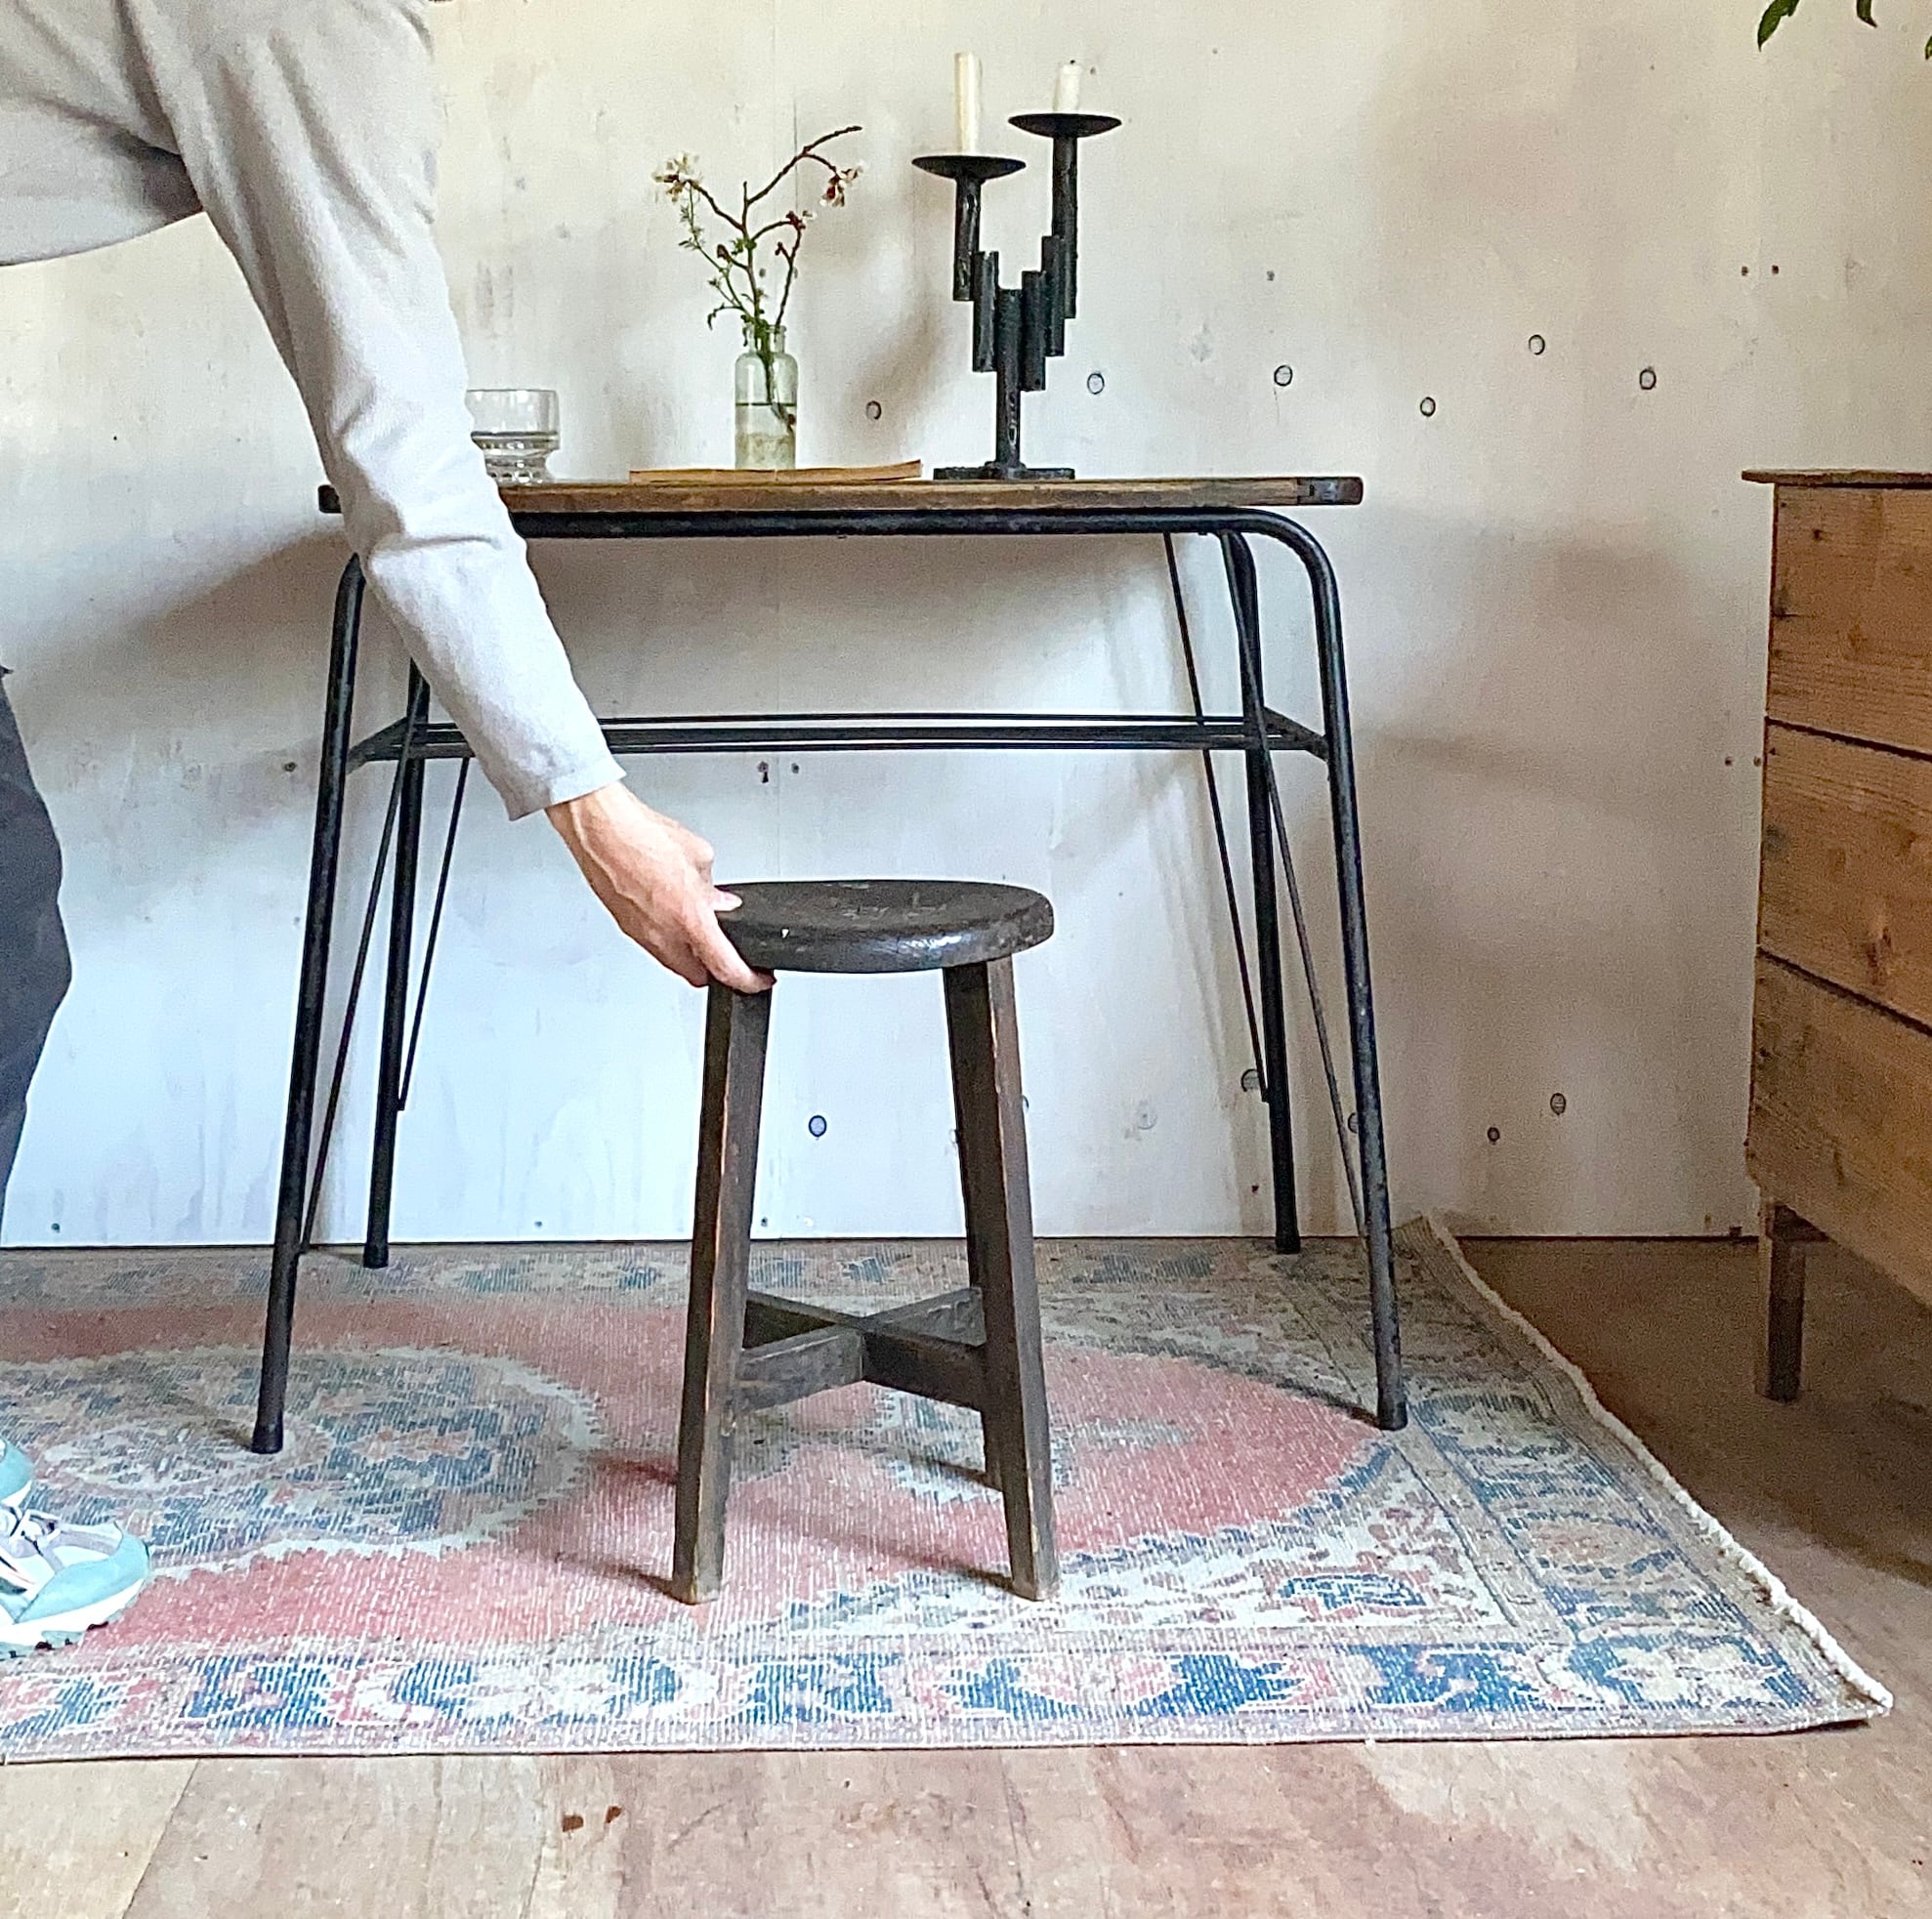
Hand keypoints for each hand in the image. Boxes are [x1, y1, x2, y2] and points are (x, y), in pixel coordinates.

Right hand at [545, 783, 770, 993]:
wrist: (600, 830)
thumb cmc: (642, 837)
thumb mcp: (699, 856)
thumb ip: (713, 888)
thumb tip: (719, 901)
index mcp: (689, 920)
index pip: (726, 968)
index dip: (748, 981)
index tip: (758, 979)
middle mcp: (664, 935)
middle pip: (697, 975)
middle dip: (714, 969)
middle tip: (726, 953)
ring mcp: (641, 935)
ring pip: (673, 961)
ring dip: (688, 952)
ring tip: (696, 925)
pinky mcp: (625, 926)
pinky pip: (653, 943)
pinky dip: (666, 936)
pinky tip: (669, 912)